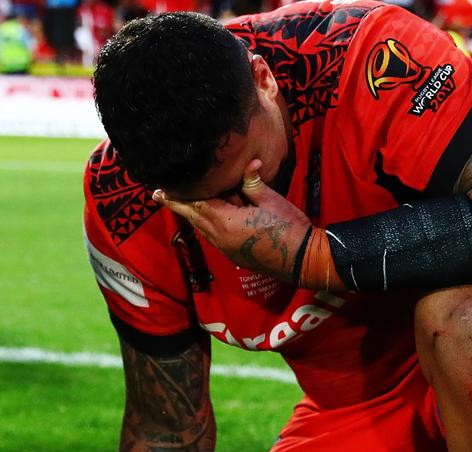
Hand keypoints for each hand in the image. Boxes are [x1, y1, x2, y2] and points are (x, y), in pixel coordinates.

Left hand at [153, 159, 311, 282]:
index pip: (193, 204)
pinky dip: (206, 224)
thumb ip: (253, 182)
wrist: (302, 259)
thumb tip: (249, 162)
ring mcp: (226, 248)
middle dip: (178, 204)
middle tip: (161, 193)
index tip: (158, 189)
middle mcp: (219, 237)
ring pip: (202, 228)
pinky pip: (213, 236)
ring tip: (181, 201)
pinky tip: (210, 215)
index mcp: (225, 221)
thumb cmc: (287, 227)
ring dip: (192, 214)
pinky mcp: (234, 254)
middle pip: (193, 217)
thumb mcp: (271, 200)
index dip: (175, 196)